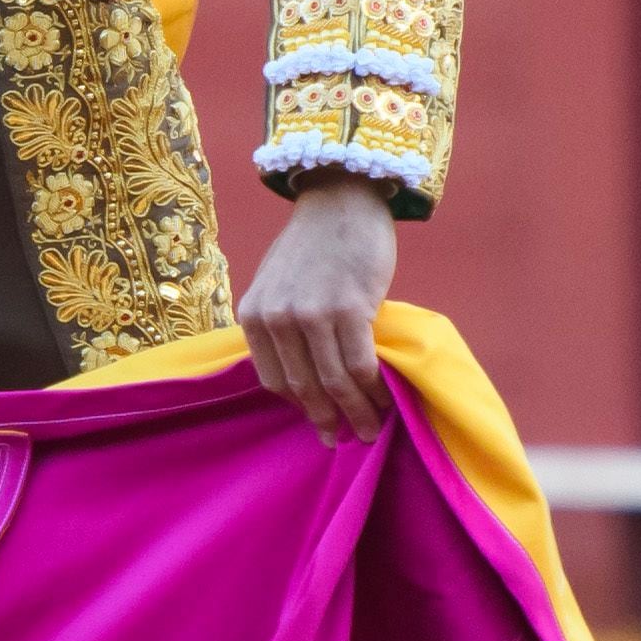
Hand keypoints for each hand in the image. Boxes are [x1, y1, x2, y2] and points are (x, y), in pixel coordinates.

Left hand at [239, 177, 397, 443]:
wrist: (340, 201)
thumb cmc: (313, 247)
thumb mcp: (278, 286)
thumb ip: (283, 326)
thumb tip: (306, 375)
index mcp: (254, 317)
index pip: (274, 380)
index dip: (301, 406)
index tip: (321, 422)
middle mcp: (276, 319)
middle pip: (303, 387)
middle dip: (327, 419)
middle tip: (346, 440)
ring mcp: (310, 315)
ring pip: (333, 382)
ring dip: (356, 412)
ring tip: (371, 430)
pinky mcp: (348, 309)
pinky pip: (360, 364)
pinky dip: (374, 389)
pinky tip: (386, 400)